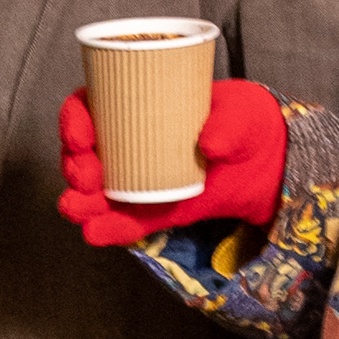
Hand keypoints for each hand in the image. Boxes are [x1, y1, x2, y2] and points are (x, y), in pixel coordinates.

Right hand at [56, 78, 288, 245]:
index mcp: (134, 106)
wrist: (266, 160)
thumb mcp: (240, 111)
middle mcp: (124, 144)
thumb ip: (229, 123)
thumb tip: (210, 144)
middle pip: (81, 154)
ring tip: (81, 208)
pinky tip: (94, 232)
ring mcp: (134, 180)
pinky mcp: (151, 213)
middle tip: (87, 176)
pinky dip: (105, 229)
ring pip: (92, 192)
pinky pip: (122, 223)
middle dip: (73, 167)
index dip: (73, 120)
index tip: (80, 136)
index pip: (87, 107)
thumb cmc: (244, 120)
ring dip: (79, 201)